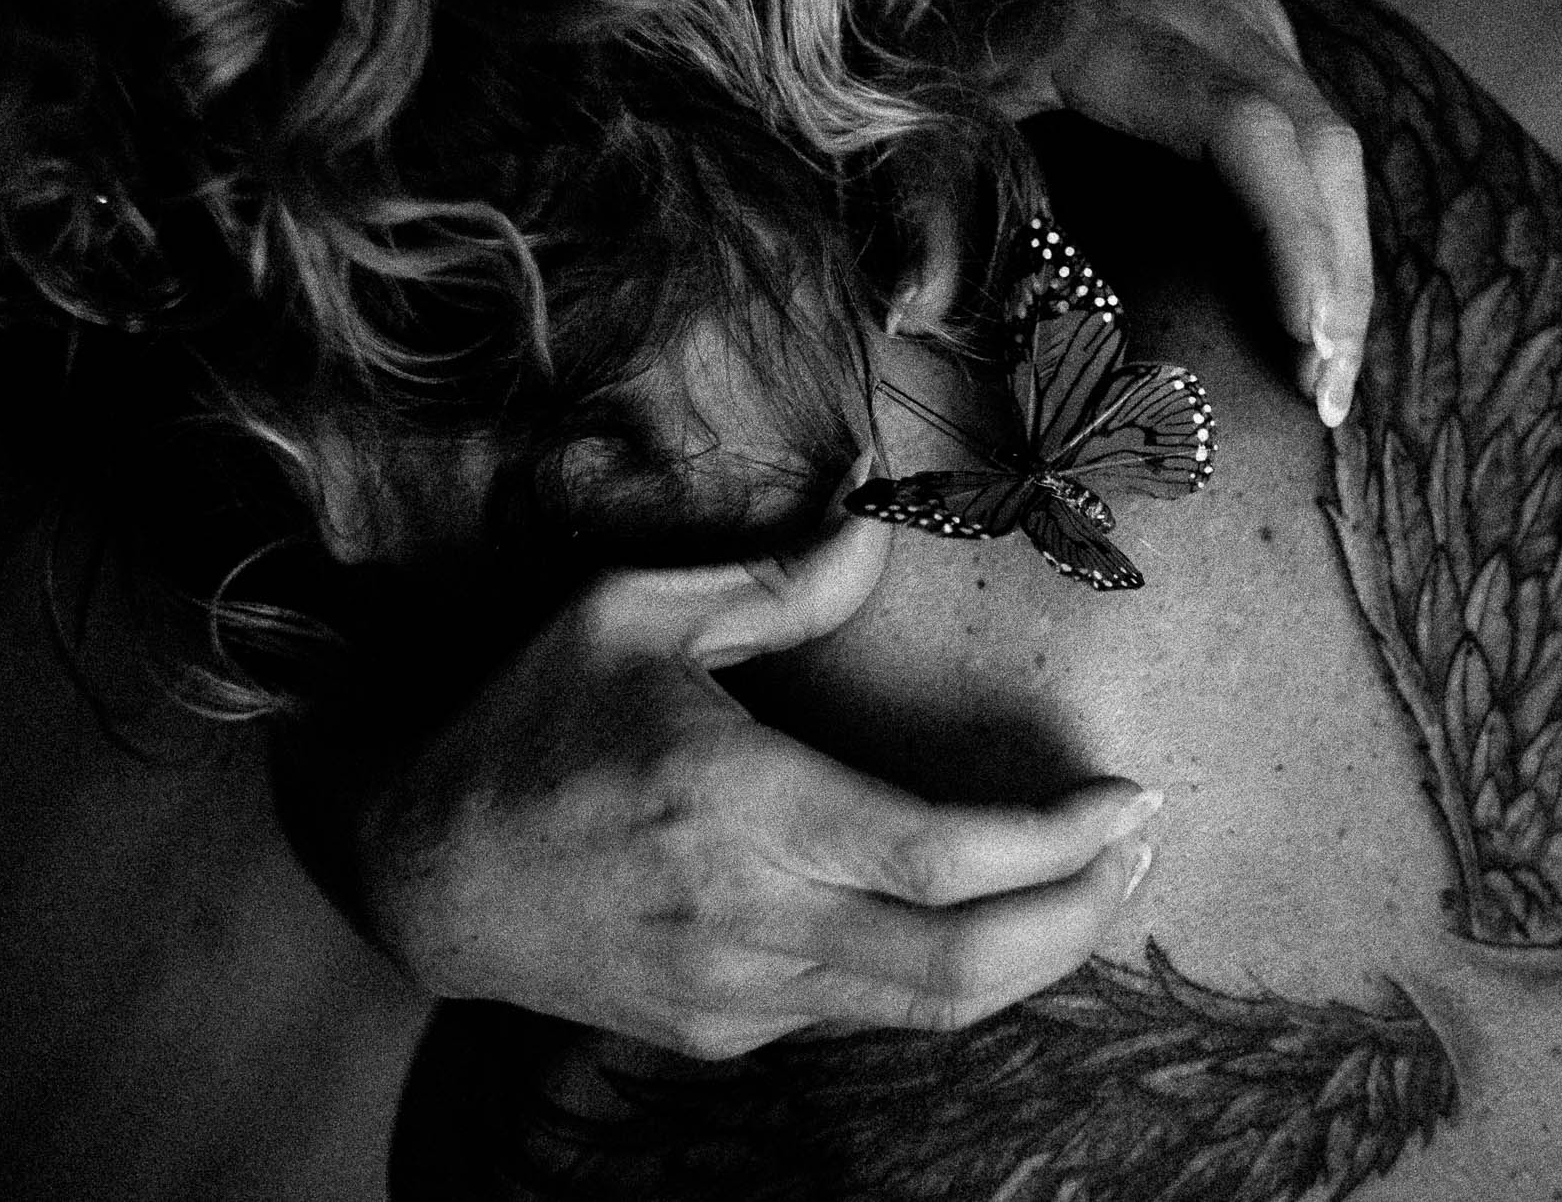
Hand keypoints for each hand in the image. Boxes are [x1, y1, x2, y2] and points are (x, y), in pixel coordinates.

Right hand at [354, 496, 1160, 1059]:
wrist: (419, 873)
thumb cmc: (525, 726)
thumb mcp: (631, 615)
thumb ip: (773, 585)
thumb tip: (876, 527)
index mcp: (741, 806)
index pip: (946, 857)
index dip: (1061, 843)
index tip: (1131, 799)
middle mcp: (751, 919)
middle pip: (966, 963)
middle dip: (1081, 916)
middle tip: (1141, 851)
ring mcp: (738, 996)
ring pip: (928, 1009)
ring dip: (1033, 956)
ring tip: (1093, 886)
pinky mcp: (722, 1034)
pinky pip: (866, 1013)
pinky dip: (946, 972)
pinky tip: (980, 916)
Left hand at [945, 0, 1372, 425]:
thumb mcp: (914, 91)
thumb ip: (917, 196)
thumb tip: (910, 313)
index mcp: (1128, 31)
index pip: (1248, 136)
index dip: (1291, 237)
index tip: (1303, 334)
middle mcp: (1209, 13)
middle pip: (1319, 147)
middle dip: (1337, 276)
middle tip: (1327, 393)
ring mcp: (1240, 15)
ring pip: (1332, 140)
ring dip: (1342, 256)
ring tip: (1331, 370)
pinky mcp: (1249, 32)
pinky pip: (1312, 129)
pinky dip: (1322, 218)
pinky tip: (1313, 298)